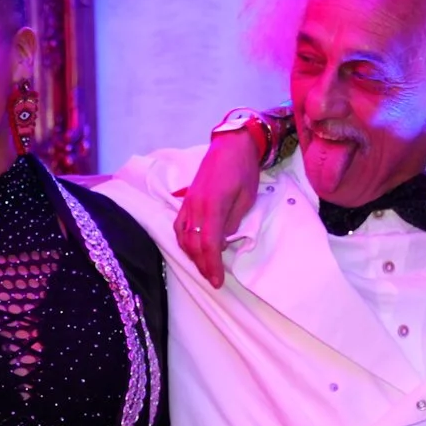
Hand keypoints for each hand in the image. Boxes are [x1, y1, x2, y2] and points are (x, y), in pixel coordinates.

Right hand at [177, 128, 264, 284]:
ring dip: (191, 255)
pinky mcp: (185, 200)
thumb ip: (231, 222)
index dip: (211, 265)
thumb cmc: (243, 170)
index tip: (217, 281)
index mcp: (212, 206)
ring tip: (204, 267)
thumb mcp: (246, 199)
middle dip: (202, 265)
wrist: (231, 145)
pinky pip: (179, 226)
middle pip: (192, 244)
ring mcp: (187, 203)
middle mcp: (195, 206)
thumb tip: (221, 242)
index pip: (208, 244)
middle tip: (212, 279)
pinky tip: (192, 248)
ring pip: (182, 237)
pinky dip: (183, 241)